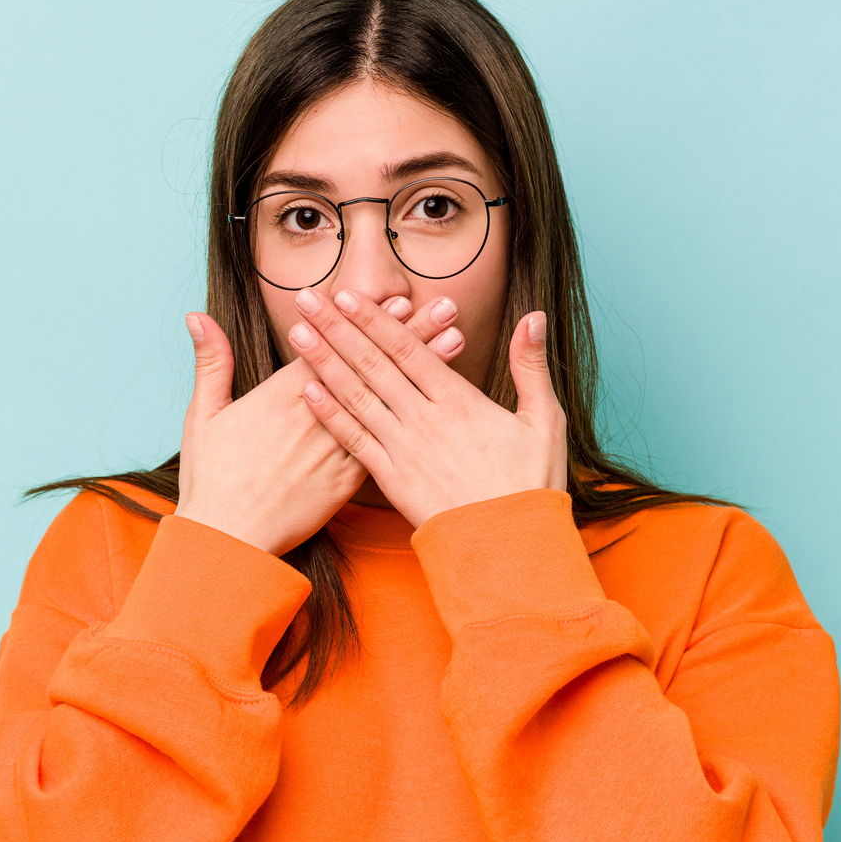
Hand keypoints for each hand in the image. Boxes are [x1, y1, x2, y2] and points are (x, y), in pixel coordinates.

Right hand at [174, 298, 461, 555]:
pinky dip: (413, 417)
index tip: (396, 296)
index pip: (333, 347)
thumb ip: (211, 363)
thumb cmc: (212, 479)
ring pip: (388, 400)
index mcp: (281, 397)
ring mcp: (335, 450)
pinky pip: (385, 444)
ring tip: (457, 339)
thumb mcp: (204, 416)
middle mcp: (316, 418)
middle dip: (409, 332)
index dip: (366, 321)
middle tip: (444, 305)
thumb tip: (197, 317)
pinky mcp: (346, 482)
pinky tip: (440, 402)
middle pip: (371, 366)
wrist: (228, 539)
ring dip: (424, 369)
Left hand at [288, 289, 566, 526]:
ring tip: (297, 334)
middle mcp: (425, 418)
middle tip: (306, 299)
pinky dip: (330, 414)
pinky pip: (354, 441)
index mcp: (459, 400)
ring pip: (356, 396)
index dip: (375, 319)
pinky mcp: (392, 479)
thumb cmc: (532, 484)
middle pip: (373, 363)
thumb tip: (534, 316)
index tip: (348, 294)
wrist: (511, 547)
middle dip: (337, 328)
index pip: (408, 348)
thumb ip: (531, 365)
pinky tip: (307, 392)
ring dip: (324, 362)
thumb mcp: (544, 420)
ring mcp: (404, 449)